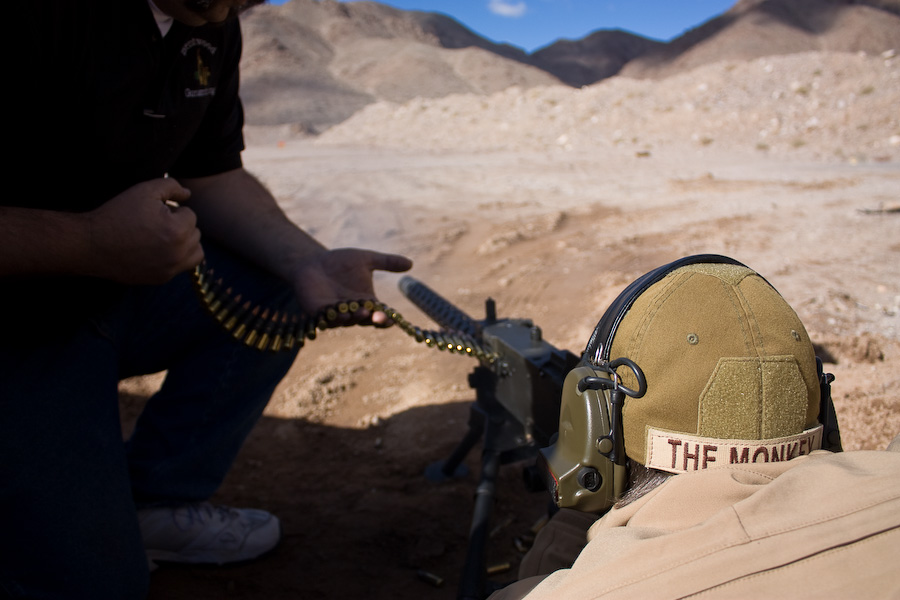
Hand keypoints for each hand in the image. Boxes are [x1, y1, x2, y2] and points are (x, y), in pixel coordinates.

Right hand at [86, 179, 203, 283]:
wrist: (91, 244)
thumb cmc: (117, 214)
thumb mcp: (144, 190)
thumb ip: (172, 186)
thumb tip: (188, 194)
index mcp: (177, 231)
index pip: (191, 215)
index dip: (173, 210)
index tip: (154, 212)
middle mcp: (178, 254)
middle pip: (195, 234)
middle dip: (180, 226)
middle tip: (156, 223)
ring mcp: (170, 269)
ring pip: (196, 253)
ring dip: (186, 243)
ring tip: (164, 236)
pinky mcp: (161, 278)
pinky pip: (182, 267)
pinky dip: (175, 257)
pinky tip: (156, 249)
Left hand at [292, 248, 412, 326]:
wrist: (312, 262)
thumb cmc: (340, 262)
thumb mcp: (365, 259)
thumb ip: (387, 262)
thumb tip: (410, 263)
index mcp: (367, 302)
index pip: (381, 316)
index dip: (387, 319)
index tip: (393, 317)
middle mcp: (353, 312)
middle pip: (366, 321)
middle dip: (372, 319)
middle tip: (376, 315)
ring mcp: (336, 315)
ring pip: (347, 322)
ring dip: (353, 319)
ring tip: (359, 312)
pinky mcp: (318, 313)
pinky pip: (326, 320)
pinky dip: (332, 319)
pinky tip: (338, 314)